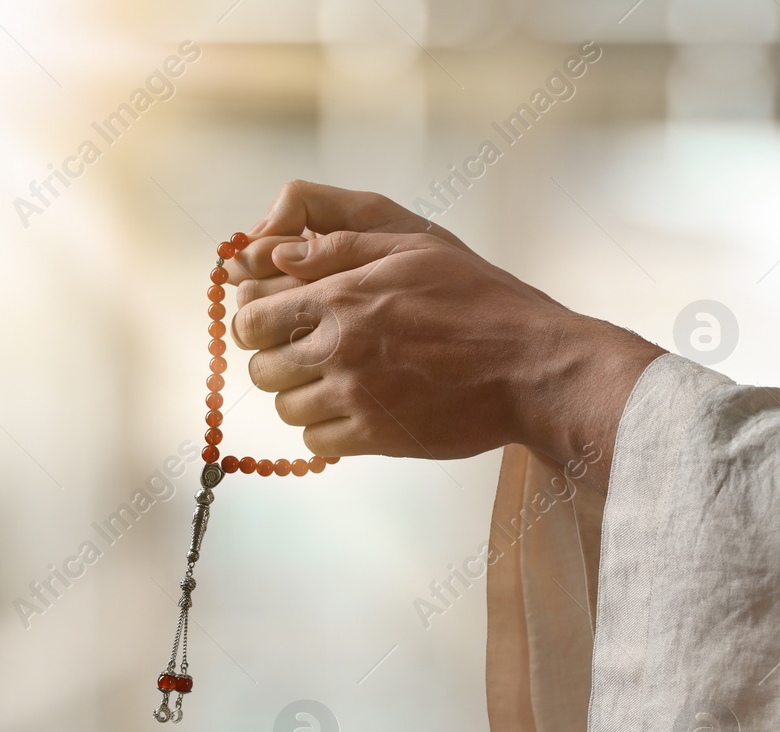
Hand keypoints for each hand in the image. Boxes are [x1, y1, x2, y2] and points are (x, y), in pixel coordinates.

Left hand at [228, 182, 662, 486]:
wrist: (529, 365)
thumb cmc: (478, 297)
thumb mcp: (413, 242)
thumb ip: (338, 240)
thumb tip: (274, 256)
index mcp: (341, 295)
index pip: (250, 318)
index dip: (255, 319)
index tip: (276, 320)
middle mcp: (339, 349)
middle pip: (262, 367)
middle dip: (277, 357)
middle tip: (310, 350)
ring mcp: (356, 398)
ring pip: (286, 408)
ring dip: (301, 395)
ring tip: (337, 380)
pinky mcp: (377, 438)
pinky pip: (316, 442)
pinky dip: (325, 429)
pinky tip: (353, 409)